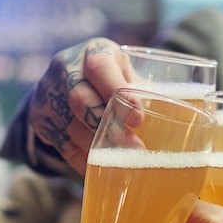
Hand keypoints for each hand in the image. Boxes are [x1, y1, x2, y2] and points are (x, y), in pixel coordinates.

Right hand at [28, 38, 129, 174]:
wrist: (65, 78)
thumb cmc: (109, 76)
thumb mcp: (124, 72)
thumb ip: (142, 88)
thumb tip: (182, 113)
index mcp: (91, 51)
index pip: (100, 68)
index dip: (118, 93)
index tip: (138, 119)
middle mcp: (64, 68)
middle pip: (80, 100)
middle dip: (109, 127)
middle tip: (136, 150)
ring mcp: (47, 94)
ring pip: (71, 126)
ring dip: (98, 148)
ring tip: (123, 164)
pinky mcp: (40, 118)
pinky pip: (62, 145)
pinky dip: (83, 160)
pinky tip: (102, 171)